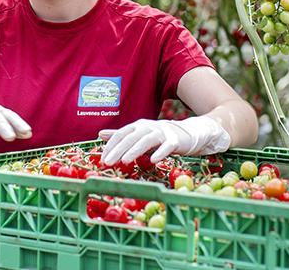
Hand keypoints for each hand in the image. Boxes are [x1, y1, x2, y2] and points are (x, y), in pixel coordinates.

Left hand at [99, 116, 230, 164]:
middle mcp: (148, 127)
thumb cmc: (159, 137)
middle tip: (107, 162)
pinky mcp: (174, 140)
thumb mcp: (139, 135)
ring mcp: (161, 132)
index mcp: (138, 126)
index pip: (121, 134)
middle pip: (130, 137)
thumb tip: (100, 134)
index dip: (111, 145)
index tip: (102, 159)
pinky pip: (166, 146)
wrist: (187, 133)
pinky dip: (160, 152)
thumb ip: (121, 135)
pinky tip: (153, 161)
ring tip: (125, 161)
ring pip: (146, 140)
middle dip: (118, 150)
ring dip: (135, 150)